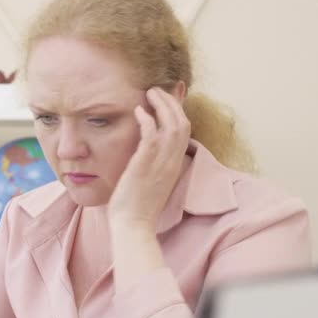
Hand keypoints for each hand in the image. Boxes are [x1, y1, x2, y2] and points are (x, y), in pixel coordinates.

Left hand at [108, 87, 190, 232]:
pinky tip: (138, 111)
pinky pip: (152, 134)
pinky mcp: (146, 164)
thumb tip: (148, 154)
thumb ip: (154, 166)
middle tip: (158, 90)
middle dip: (172, 102)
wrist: (133, 227)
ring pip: (172, 124)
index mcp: (175, 166)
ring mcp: (161, 163)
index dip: (179, 111)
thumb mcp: (152, 182)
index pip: (185, 131)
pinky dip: (147, 118)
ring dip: (162, 104)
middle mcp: (173, 162)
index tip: (171, 97)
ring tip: (149, 92)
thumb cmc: (137, 208)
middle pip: (182, 122)